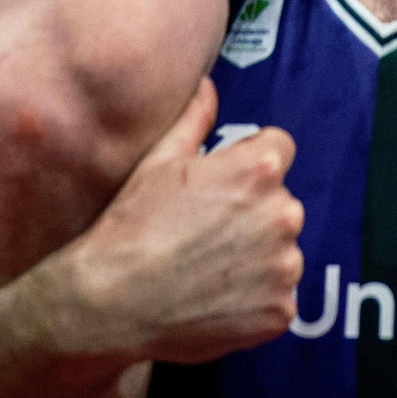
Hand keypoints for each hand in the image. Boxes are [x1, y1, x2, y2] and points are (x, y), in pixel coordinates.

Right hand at [63, 78, 302, 363]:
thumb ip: (195, 117)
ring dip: (259, 259)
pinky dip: (256, 302)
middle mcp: (283, 214)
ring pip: (282, 251)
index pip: (280, 149)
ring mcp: (285, 268)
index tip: (225, 185)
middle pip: (282, 202)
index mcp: (260, 169)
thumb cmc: (134, 224)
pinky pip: (278, 298)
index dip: (251, 162)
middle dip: (254, 212)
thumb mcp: (161, 159)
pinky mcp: (279, 313)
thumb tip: (208, 85)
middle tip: (208, 232)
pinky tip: (216, 301)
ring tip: (209, 270)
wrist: (111, 303)